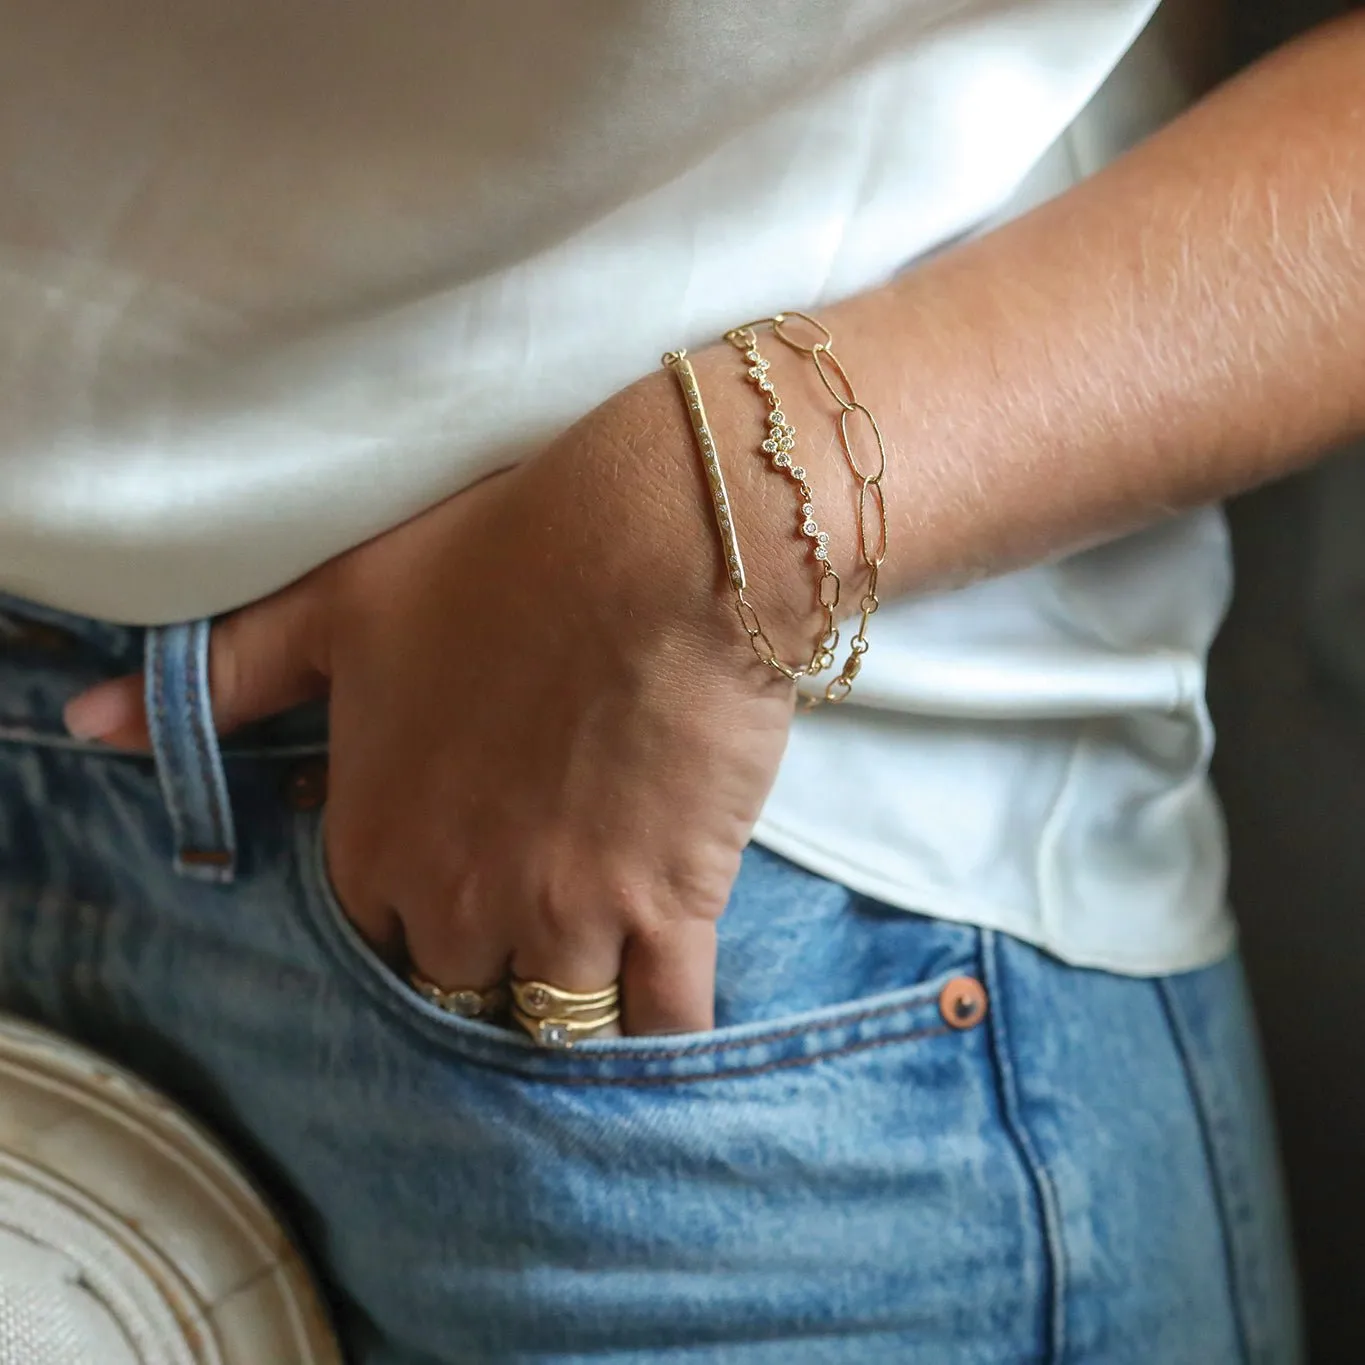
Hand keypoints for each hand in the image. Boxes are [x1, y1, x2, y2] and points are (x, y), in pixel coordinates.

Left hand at [65, 367, 799, 1035]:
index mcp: (376, 839)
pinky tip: (665, 1023)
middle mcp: (457, 900)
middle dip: (486, 970)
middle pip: (459, 993)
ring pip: (554, 1025)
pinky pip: (661, 1023)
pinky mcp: (664, 912)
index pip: (369, 939)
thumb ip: (222, 681)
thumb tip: (87, 727)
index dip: (409, 917)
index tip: (450, 887)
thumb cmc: (503, 559)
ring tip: (600, 977)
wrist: (658, 544)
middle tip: (532, 923)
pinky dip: (662, 1036)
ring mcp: (564, 918)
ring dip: (568, 1015)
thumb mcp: (341, 605)